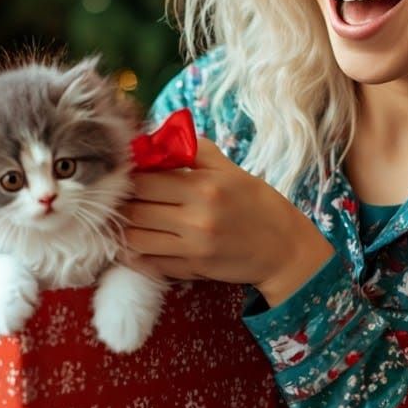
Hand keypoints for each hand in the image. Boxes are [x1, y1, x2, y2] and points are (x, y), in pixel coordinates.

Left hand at [120, 137, 333, 305]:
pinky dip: (136, 251)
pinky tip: (141, 239)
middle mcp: (196, 219)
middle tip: (124, 195)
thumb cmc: (257, 203)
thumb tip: (156, 137)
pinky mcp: (191, 270)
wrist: (283, 249)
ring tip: (132, 216)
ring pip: (134, 238)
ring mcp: (192, 248)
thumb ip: (193, 150)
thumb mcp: (230, 170)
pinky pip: (148, 262)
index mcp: (205, 188)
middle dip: (124, 201)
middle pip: (135, 209)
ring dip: (126, 226)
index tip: (130, 173)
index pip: (145, 180)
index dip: (131, 175)